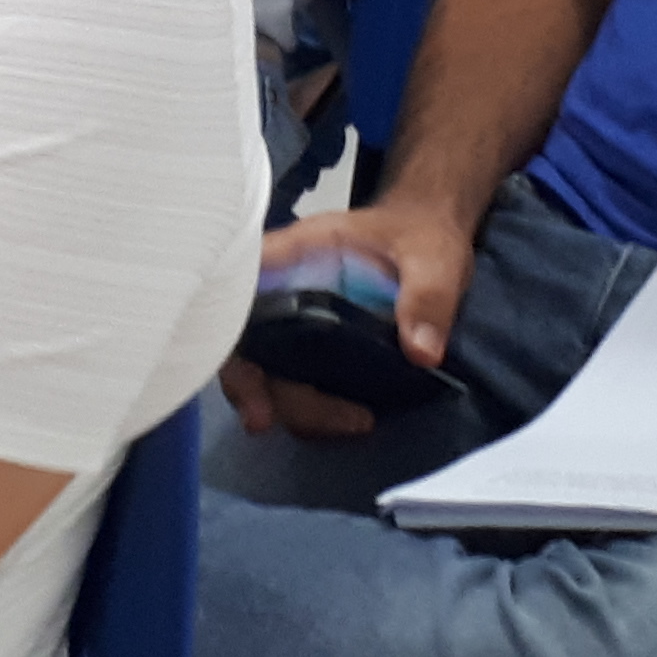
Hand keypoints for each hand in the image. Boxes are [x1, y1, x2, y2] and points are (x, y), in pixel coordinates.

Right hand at [223, 197, 474, 437]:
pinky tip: (350, 419)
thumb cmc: (419, 235)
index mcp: (298, 252)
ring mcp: (294, 319)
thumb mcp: (432, 257)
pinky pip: (293, 380)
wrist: (428, 237)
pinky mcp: (310, 345)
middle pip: (244, 338)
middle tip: (262, 420)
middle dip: (247, 384)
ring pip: (265, 368)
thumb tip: (421, 352)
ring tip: (354, 421)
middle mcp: (284, 287)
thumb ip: (427, 296)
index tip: (240, 367)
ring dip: (293, 406)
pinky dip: (313, 407)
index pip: (240, 284)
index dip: (224, 324)